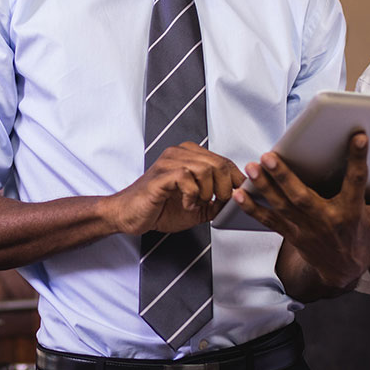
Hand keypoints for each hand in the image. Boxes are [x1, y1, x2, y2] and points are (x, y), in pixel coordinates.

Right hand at [107, 142, 245, 234]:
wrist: (129, 215)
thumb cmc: (159, 208)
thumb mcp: (197, 207)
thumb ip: (215, 202)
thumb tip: (236, 201)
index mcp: (190, 156)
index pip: (224, 161)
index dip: (236, 178)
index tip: (240, 193)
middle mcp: (180, 153)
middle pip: (219, 164)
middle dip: (224, 187)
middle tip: (217, 202)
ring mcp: (169, 162)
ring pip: (205, 169)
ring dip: (207, 192)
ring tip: (198, 203)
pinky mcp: (161, 175)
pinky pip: (187, 178)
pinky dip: (192, 196)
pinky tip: (187, 204)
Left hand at [233, 132, 369, 289]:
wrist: (343, 272)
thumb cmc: (367, 238)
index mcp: (353, 211)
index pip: (358, 181)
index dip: (359, 159)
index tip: (358, 135)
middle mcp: (326, 220)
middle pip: (303, 196)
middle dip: (285, 177)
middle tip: (270, 155)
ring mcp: (305, 229)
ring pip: (281, 206)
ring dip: (264, 187)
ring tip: (252, 166)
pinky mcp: (290, 234)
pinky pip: (268, 220)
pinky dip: (252, 207)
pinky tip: (237, 192)